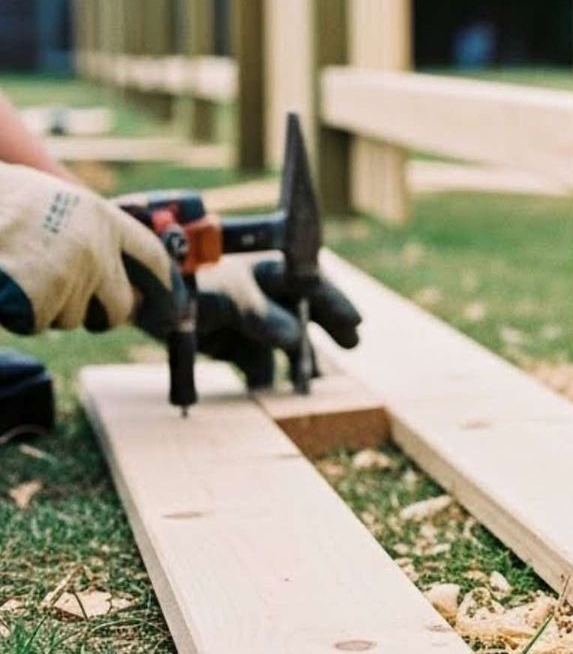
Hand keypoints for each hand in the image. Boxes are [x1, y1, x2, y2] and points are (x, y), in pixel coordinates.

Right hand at [0, 162, 173, 335]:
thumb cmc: (6, 199)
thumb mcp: (57, 199)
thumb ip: (87, 229)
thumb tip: (112, 266)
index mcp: (104, 219)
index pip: (153, 258)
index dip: (163, 285)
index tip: (167, 303)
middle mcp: (98, 250)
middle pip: (120, 307)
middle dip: (104, 316)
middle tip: (85, 311)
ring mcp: (73, 277)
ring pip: (72, 318)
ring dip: (49, 309)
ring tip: (23, 275)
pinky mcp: (45, 300)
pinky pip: (39, 323)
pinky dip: (22, 314)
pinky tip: (9, 287)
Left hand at [187, 255, 361, 388]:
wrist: (132, 291)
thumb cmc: (186, 278)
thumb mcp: (229, 292)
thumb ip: (264, 315)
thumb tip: (295, 339)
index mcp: (267, 266)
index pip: (312, 281)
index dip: (335, 302)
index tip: (356, 324)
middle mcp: (260, 288)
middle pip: (302, 310)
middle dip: (323, 331)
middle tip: (351, 346)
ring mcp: (242, 314)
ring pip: (280, 340)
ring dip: (293, 360)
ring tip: (310, 385)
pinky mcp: (223, 338)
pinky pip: (251, 358)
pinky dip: (260, 373)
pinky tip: (264, 390)